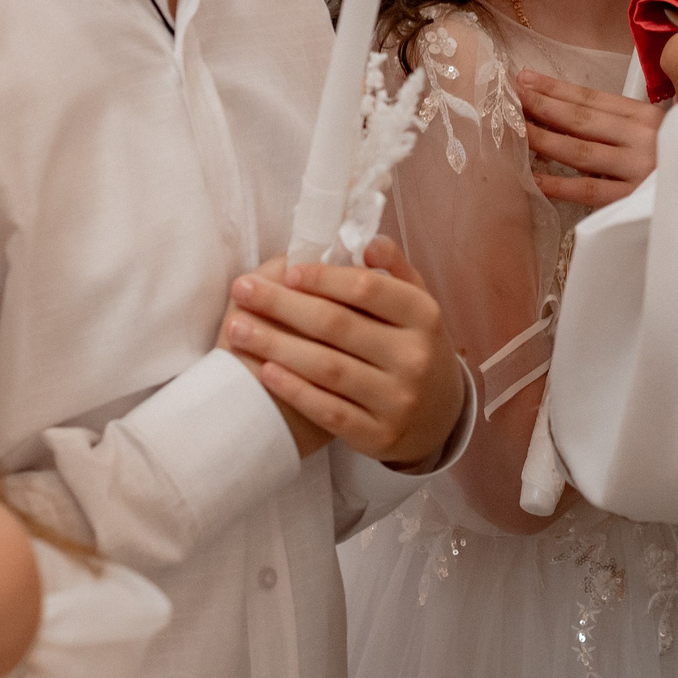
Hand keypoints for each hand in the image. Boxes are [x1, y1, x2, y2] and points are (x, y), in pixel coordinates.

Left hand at [220, 236, 464, 467]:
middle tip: (241, 291)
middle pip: (337, 325)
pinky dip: (294, 389)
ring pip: (327, 368)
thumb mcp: (415, 305)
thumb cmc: (413, 347)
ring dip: (275, 345)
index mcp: (424, 315)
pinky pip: (328, 411)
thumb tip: (367, 243)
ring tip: (237, 330)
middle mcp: (415, 357)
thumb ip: (392, 270)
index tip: (284, 272)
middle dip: (282, 306)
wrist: (439, 418)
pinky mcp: (380, 435)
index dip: (321, 278)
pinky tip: (265, 371)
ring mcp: (399, 399)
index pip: (366, 288)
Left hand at [515, 72, 664, 205]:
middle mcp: (642, 138)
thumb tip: (563, 114)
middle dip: (542, 106)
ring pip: (580, 152)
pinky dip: (558, 184)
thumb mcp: (653, 133)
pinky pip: (588, 190)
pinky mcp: (632, 200)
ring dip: (543, 140)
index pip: (591, 98)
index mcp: (646, 116)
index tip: (525, 79)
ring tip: (516, 131)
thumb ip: (617, 124)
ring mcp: (637, 170)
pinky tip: (533, 177)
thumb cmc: (672, 160)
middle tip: (512, 98)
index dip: (554, 88)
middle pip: (581, 119)